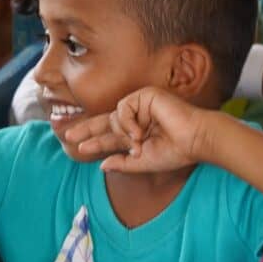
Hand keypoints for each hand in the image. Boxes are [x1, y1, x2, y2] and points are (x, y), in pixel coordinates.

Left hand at [65, 87, 207, 172]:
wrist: (194, 139)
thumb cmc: (175, 152)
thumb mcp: (143, 162)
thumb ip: (123, 164)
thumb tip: (102, 165)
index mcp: (137, 134)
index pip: (111, 137)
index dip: (95, 142)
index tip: (79, 148)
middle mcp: (137, 119)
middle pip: (106, 122)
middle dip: (87, 129)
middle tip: (69, 136)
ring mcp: (141, 106)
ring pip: (115, 117)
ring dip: (123, 133)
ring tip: (139, 142)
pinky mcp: (146, 95)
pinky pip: (124, 108)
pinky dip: (128, 121)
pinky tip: (140, 131)